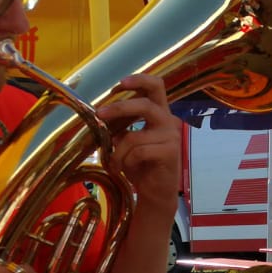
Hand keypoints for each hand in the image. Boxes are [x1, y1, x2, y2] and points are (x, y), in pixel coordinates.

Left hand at [96, 74, 181, 209]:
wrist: (156, 192)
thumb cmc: (141, 165)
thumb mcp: (126, 142)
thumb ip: (119, 127)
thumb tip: (100, 114)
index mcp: (159, 113)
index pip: (156, 86)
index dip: (139, 80)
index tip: (119, 84)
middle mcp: (168, 121)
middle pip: (146, 104)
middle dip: (119, 108)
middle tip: (100, 114)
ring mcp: (171, 137)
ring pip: (135, 135)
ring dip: (118, 151)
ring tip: (113, 163)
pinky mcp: (170, 152)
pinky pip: (139, 151)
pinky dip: (126, 161)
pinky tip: (124, 168)